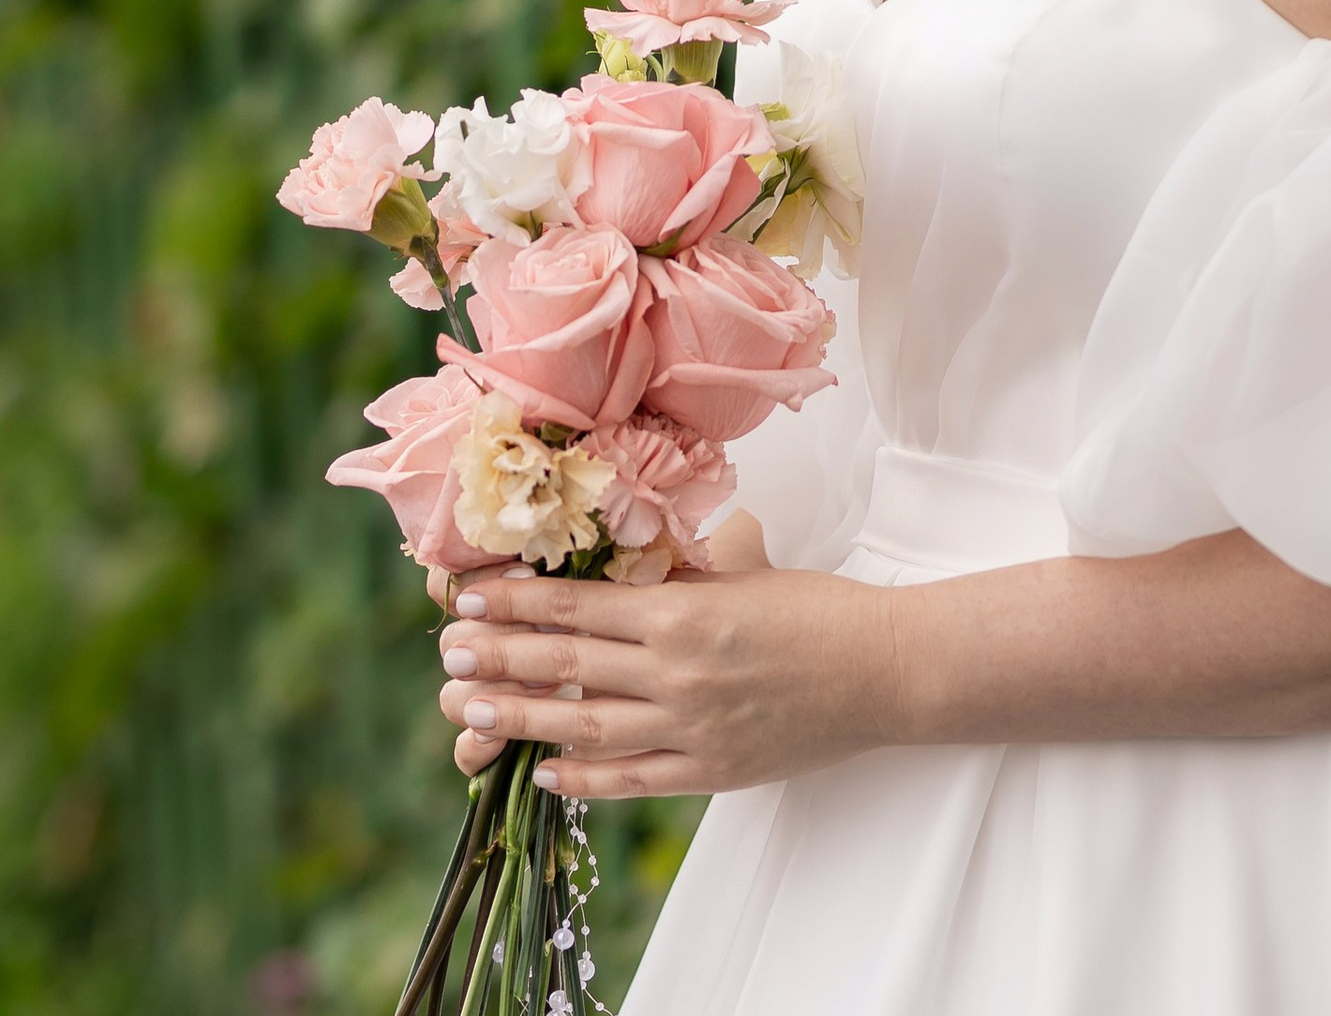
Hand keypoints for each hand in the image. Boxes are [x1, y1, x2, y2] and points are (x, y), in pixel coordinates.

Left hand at [436, 564, 901, 795]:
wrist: (882, 671)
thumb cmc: (817, 611)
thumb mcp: (741, 572)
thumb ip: (677, 571)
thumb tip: (620, 552)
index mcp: (683, 612)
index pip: (578, 605)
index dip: (516, 602)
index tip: (466, 597)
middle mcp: (677, 672)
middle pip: (567, 664)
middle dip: (500, 655)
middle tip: (448, 652)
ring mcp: (690, 729)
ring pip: (584, 725)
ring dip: (520, 717)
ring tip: (469, 709)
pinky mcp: (709, 771)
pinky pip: (632, 778)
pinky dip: (583, 777)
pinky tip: (544, 772)